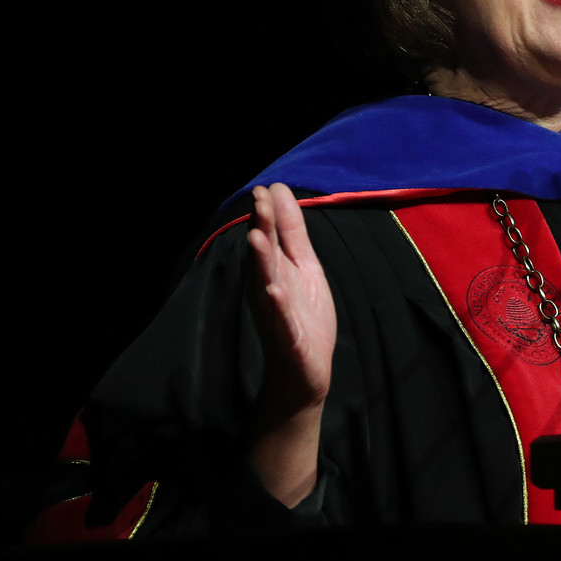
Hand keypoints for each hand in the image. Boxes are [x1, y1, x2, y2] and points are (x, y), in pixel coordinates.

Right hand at [245, 183, 336, 505]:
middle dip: (261, 227)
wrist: (303, 373)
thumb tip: (279, 191)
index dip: (267, 213)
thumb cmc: (303, 316)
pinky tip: (275, 291)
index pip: (269, 237)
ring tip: (256, 237)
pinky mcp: (287, 340)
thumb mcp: (304, 267)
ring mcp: (276, 315)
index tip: (266, 187)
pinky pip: (281, 322)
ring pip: (266, 284)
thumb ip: (292, 233)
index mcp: (274, 271)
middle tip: (259, 200)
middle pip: (263, 255)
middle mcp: (268, 290)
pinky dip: (278, 307)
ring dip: (260, 262)